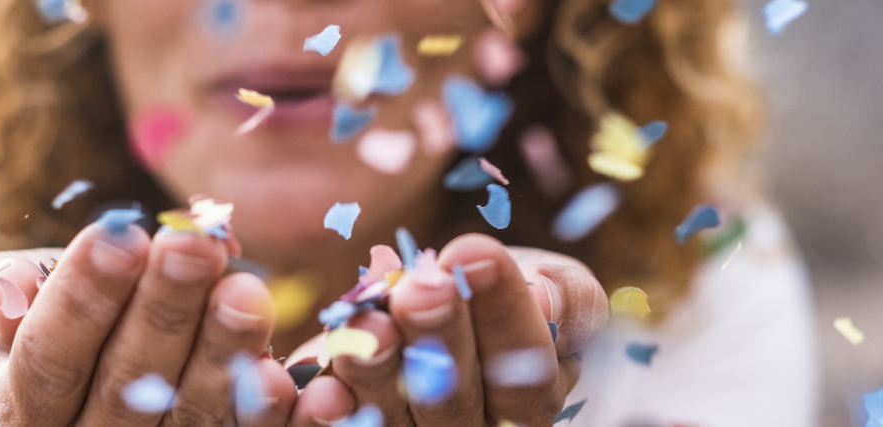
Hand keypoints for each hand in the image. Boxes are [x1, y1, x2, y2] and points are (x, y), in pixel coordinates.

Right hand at [0, 222, 296, 425]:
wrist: (130, 353)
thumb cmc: (73, 318)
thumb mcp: (22, 303)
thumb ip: (8, 293)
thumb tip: (16, 285)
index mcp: (32, 409)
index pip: (47, 361)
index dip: (80, 302)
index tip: (120, 235)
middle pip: (126, 389)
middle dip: (162, 313)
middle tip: (195, 245)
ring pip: (195, 419)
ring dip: (224, 356)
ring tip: (247, 293)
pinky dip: (291, 423)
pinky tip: (317, 388)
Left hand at [288, 234, 608, 425]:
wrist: (443, 306)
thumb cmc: (508, 292)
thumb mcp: (553, 284)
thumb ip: (564, 297)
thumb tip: (547, 296)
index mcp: (531, 399)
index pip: (527, 369)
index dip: (504, 312)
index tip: (476, 251)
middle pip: (457, 398)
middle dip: (438, 337)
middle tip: (420, 287)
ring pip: (393, 418)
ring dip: (376, 370)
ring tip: (364, 323)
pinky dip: (327, 415)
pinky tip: (318, 386)